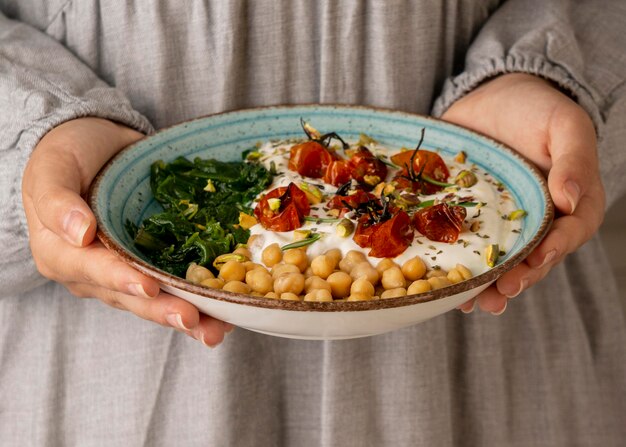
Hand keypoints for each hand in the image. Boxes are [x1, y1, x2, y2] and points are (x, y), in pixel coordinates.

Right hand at [22, 117, 232, 345]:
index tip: (150, 285)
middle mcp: (92, 274)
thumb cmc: (68, 154)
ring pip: (154, 300)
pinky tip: (224, 308)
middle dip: (163, 309)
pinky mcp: (149, 263)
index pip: (93, 270)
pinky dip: (197, 297)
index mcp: (61, 254)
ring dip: (186, 315)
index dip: (122, 279)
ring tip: (216, 330)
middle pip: (129, 296)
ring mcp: (123, 272)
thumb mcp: (52, 168)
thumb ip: (57, 200)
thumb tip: (79, 232)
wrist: (96, 145)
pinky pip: (172, 285)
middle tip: (194, 320)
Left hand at [442, 73, 604, 314]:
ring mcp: (504, 225)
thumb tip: (571, 199)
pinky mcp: (472, 221)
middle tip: (501, 293)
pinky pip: (467, 249)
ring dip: (488, 287)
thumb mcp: (564, 125)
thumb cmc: (537, 109)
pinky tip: (447, 288)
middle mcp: (539, 223)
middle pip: (533, 260)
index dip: (553, 250)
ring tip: (473, 303)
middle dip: (518, 279)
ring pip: (500, 263)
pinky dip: (459, 269)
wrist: (492, 98)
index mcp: (572, 205)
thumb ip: (573, 159)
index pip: (568, 235)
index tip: (537, 260)